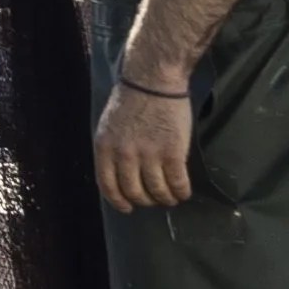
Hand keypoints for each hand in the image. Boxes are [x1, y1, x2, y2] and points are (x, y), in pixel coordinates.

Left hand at [93, 77, 197, 211]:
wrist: (153, 80)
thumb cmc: (131, 100)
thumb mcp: (109, 125)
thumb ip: (112, 150)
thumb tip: (119, 175)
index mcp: (104, 147)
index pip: (108, 185)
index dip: (118, 201)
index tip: (127, 208)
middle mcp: (124, 155)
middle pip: (134, 192)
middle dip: (145, 201)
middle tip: (153, 200)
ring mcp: (149, 155)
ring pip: (157, 191)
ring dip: (165, 199)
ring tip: (170, 197)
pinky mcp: (173, 153)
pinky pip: (177, 183)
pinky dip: (181, 192)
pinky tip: (183, 192)